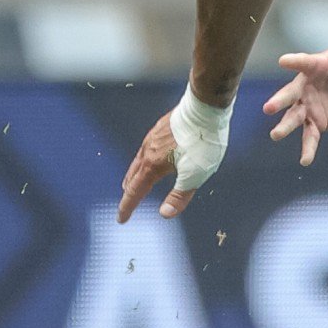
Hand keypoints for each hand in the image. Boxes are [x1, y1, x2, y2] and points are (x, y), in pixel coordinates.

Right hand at [117, 89, 232, 221]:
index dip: (127, 207)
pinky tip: (152, 157)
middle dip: (129, 192)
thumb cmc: (202, 143)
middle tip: (127, 203)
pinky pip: (146, 149)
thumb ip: (179, 196)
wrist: (206, 107)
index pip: (135, 191)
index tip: (121, 219)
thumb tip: (164, 215)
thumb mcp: (195, 175)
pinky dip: (143, 161)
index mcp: (153, 165)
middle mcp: (148, 150)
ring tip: (134, 183)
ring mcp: (153, 137)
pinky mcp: (160, 128)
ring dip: (134, 176)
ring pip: (138, 161)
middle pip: (133, 176)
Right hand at [262, 13, 327, 165]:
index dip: (294, 61)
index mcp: (311, 68)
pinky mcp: (314, 124)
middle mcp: (302, 89)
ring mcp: (306, 108)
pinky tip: (304, 161)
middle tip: (268, 108)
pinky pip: (309, 137)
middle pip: (288, 95)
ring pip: (293, 118)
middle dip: (278, 102)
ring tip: (275, 135)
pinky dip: (307, 149)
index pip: (301, 63)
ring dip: (284, 126)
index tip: (283, 61)